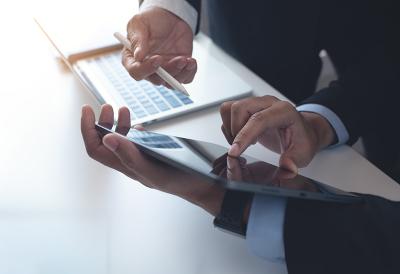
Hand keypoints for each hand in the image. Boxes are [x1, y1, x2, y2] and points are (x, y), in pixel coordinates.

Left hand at [81, 104, 223, 215]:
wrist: (199, 184)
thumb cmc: (178, 180)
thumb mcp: (151, 169)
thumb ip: (129, 156)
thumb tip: (107, 138)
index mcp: (125, 166)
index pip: (96, 148)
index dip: (87, 129)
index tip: (87, 110)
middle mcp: (129, 161)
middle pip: (105, 141)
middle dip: (101, 122)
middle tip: (107, 106)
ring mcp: (140, 157)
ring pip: (120, 139)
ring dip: (117, 122)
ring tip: (123, 109)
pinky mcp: (151, 153)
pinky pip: (135, 140)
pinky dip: (132, 129)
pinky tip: (137, 124)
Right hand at [122, 7, 196, 85]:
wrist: (170, 17)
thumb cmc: (151, 20)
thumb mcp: (139, 23)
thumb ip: (137, 40)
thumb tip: (138, 57)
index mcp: (133, 59)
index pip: (136, 72)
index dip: (146, 69)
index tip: (157, 59)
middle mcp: (148, 68)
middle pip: (156, 80)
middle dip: (169, 72)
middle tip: (179, 59)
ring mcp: (164, 71)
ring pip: (171, 83)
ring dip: (181, 73)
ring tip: (187, 59)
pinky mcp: (179, 70)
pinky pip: (185, 79)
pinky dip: (190, 72)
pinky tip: (191, 61)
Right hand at [219, 96, 335, 172]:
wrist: (302, 131)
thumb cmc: (301, 139)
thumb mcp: (303, 153)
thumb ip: (294, 160)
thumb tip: (287, 167)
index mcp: (284, 111)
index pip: (259, 120)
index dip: (244, 136)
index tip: (235, 151)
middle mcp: (268, 103)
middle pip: (240, 108)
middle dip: (236, 131)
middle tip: (243, 147)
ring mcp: (256, 103)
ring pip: (230, 108)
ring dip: (230, 128)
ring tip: (243, 141)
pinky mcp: (248, 107)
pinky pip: (227, 111)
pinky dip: (228, 126)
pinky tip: (240, 137)